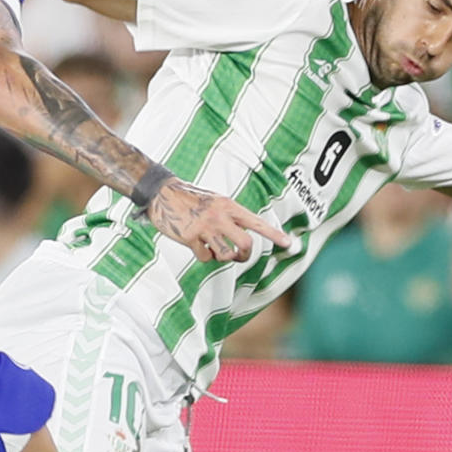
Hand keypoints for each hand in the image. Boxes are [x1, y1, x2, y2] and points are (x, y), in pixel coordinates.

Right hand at [147, 182, 294, 263]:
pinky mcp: (189, 237)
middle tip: (238, 256)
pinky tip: (198, 246)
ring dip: (223, 258)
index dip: (274, 234)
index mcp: (229, 206)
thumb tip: (244, 240)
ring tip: (214, 249)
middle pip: (245, 245)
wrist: (162, 193)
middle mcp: (220, 216)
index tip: (289, 244)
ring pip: (226, 255)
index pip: (256, 222)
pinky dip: (204, 256)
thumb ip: (231, 217)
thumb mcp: (217, 202)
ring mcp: (204, 227)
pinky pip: (205, 257)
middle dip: (244, 256)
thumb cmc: (192, 199)